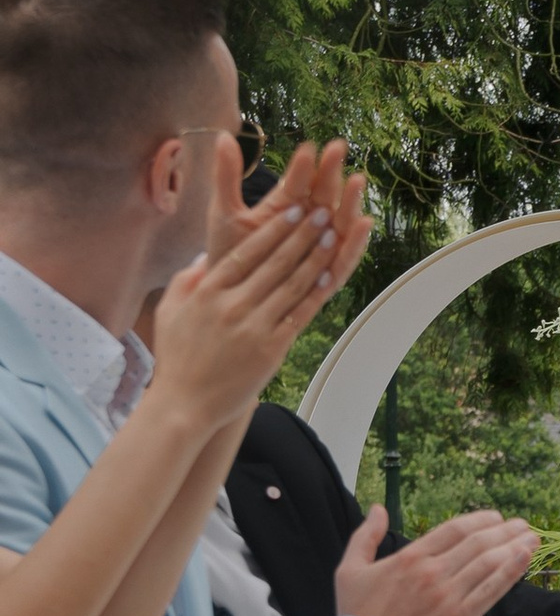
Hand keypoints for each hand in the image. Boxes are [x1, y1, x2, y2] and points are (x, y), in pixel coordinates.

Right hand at [149, 140, 367, 420]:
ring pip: (291, 285)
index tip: (291, 210)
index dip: (272, 230)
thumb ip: (188, 279)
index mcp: (208, 292)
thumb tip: (207, 257)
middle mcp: (232, 305)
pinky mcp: (270, 350)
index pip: (246, 252)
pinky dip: (315, 294)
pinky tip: (330, 275)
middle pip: (275, 263)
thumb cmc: (176, 358)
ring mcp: (253, 327)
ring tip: (332, 235)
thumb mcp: (170, 310)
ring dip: (315, 257)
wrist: (183, 405)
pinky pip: (298, 315)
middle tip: (323, 211)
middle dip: (302, 234)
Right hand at [334, 507, 540, 615]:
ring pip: (488, 563)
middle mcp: (432, 571)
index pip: (454, 530)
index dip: (480, 521)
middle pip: (477, 542)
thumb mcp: (349, 570)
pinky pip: (491, 590)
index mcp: (410, 557)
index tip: (497, 518)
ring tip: (532, 539)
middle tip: (523, 525)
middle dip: (504, 530)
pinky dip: (511, 572)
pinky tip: (526, 560)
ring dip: (514, 547)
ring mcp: (447, 596)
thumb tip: (378, 508)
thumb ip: (365, 536)